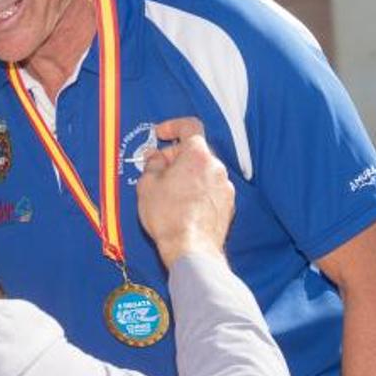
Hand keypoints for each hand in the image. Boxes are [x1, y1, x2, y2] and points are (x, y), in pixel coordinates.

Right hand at [135, 117, 233, 267]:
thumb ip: (152, 164)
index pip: (189, 126)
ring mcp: (225, 187)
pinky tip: (183, 206)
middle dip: (175, 156)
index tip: (161, 134)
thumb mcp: (148, 185)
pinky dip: (197, 191)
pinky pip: (210, 189)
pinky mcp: (228, 205)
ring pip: (203, 171)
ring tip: (169, 192)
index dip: (172, 126)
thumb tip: (155, 157)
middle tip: (158, 168)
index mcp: (197, 154)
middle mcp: (216, 167)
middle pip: (196, 151)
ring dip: (187, 175)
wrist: (191, 249)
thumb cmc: (169, 217)